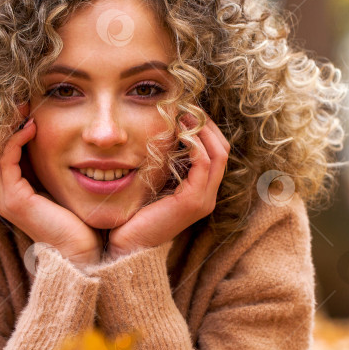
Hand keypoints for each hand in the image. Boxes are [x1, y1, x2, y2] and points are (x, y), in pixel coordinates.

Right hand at [0, 114, 102, 269]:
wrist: (82, 253)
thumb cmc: (80, 224)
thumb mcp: (66, 189)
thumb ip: (59, 171)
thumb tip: (71, 144)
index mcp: (17, 193)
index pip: (6, 153)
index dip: (14, 128)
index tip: (28, 108)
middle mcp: (7, 196)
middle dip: (8, 123)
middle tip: (22, 101)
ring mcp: (8, 199)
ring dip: (9, 127)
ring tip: (24, 107)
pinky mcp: (15, 200)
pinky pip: (6, 160)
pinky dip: (16, 140)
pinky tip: (32, 126)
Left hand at [107, 113, 229, 258]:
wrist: (126, 244)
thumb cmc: (134, 213)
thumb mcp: (152, 182)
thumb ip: (163, 164)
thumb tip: (161, 134)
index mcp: (199, 191)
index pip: (215, 151)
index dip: (204, 128)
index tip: (185, 109)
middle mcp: (207, 195)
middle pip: (222, 148)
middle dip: (206, 124)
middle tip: (187, 105)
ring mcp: (203, 199)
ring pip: (218, 153)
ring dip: (201, 129)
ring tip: (183, 113)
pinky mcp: (193, 202)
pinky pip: (204, 163)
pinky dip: (195, 143)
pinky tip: (179, 131)